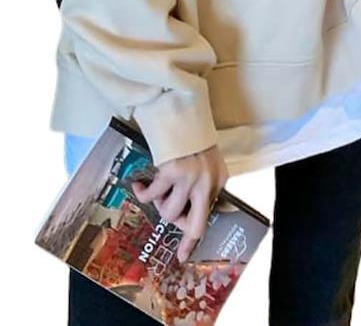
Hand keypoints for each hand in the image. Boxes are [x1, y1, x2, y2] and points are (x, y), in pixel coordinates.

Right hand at [131, 144, 228, 262]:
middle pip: (195, 224)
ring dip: (159, 205)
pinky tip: (138, 185)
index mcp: (218, 179)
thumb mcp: (206, 159)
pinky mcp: (171, 173)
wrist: (181, 110)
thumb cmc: (191, 134)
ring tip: (155, 191)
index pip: (208, 215)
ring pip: (170, 213)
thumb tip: (185, 205)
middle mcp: (207, 182)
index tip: (183, 255)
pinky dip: (143, 193)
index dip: (194, 237)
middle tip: (172, 232)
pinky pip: (152, 196)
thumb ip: (201, 180)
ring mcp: (190, 179)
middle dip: (181, 230)